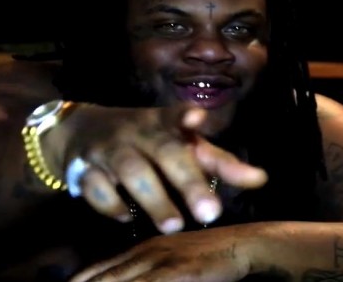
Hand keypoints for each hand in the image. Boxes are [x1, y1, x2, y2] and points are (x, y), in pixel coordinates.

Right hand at [56, 102, 267, 232]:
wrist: (81, 131)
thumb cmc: (146, 140)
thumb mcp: (180, 144)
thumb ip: (219, 163)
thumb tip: (260, 179)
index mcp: (163, 124)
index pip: (176, 117)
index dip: (185, 117)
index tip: (197, 118)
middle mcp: (138, 132)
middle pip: (163, 152)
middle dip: (187, 182)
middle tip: (210, 213)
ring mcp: (109, 149)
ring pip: (130, 170)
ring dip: (154, 198)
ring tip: (174, 226)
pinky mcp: (84, 169)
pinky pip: (96, 187)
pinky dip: (110, 205)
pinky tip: (125, 217)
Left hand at [68, 226, 251, 281]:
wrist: (243, 244)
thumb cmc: (209, 256)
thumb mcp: (172, 260)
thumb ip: (148, 272)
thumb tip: (130, 277)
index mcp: (140, 251)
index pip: (97, 272)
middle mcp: (144, 254)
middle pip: (100, 278)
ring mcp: (159, 261)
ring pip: (117, 281)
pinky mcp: (177, 270)